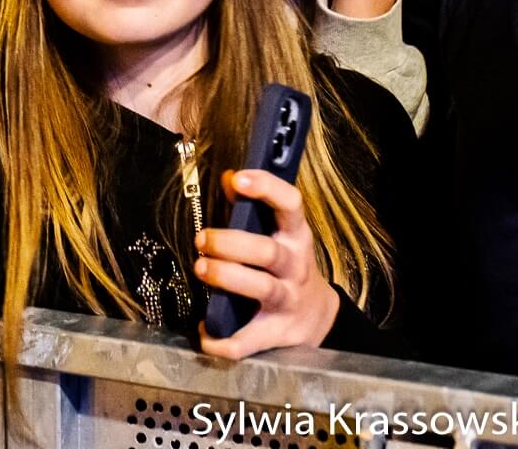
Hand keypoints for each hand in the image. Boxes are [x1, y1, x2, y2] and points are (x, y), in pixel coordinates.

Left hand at [194, 169, 341, 359]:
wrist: (316, 317)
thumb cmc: (287, 266)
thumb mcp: (280, 233)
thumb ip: (253, 207)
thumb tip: (227, 177)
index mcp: (296, 236)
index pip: (290, 205)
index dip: (266, 189)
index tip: (239, 178)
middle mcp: (295, 267)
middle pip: (267, 251)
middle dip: (231, 243)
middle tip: (201, 239)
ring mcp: (287, 300)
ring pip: (261, 288)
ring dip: (227, 277)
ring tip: (201, 268)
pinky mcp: (275, 331)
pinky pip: (248, 340)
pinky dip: (223, 339)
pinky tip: (204, 330)